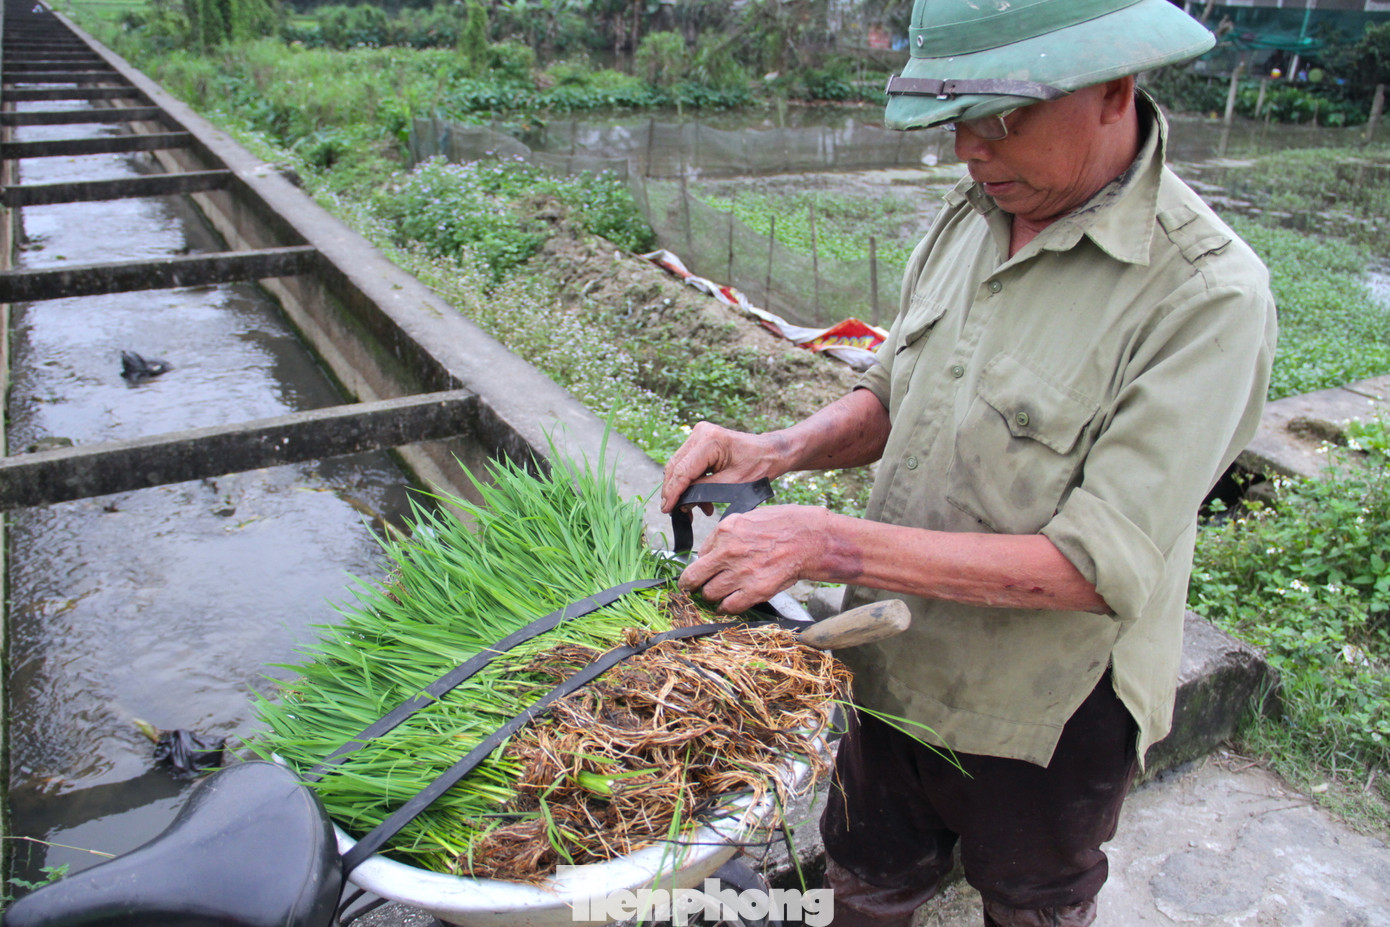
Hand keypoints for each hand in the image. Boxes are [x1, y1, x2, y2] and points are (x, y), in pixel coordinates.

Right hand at [660, 422, 786, 514]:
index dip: (673, 493)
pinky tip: (700, 499)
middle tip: (677, 512)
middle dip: (675, 492)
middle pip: (676, 467)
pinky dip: (690, 482)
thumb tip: (681, 503)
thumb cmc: (759, 466)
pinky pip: (686, 463)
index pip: (683, 470)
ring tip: (696, 509)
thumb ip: (704, 492)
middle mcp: (700, 432)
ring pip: (678, 466)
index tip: (666, 510)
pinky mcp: (699, 440)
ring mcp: (699, 434)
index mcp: (711, 440)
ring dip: (683, 489)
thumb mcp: (732, 484)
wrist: (771, 452)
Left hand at [678, 505, 829, 613]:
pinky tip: (727, 604)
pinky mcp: (756, 590)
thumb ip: (725, 534)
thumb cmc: (784, 524)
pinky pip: (729, 606)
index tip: (700, 571)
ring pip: (710, 594)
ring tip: (717, 594)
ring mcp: (741, 573)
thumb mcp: (748, 518)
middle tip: (693, 588)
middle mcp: (729, 552)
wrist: (811, 539)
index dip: (700, 565)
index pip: (699, 554)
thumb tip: (709, 551)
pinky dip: (725, 608)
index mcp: (725, 531)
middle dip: (692, 584)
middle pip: (695, 577)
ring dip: (711, 595)